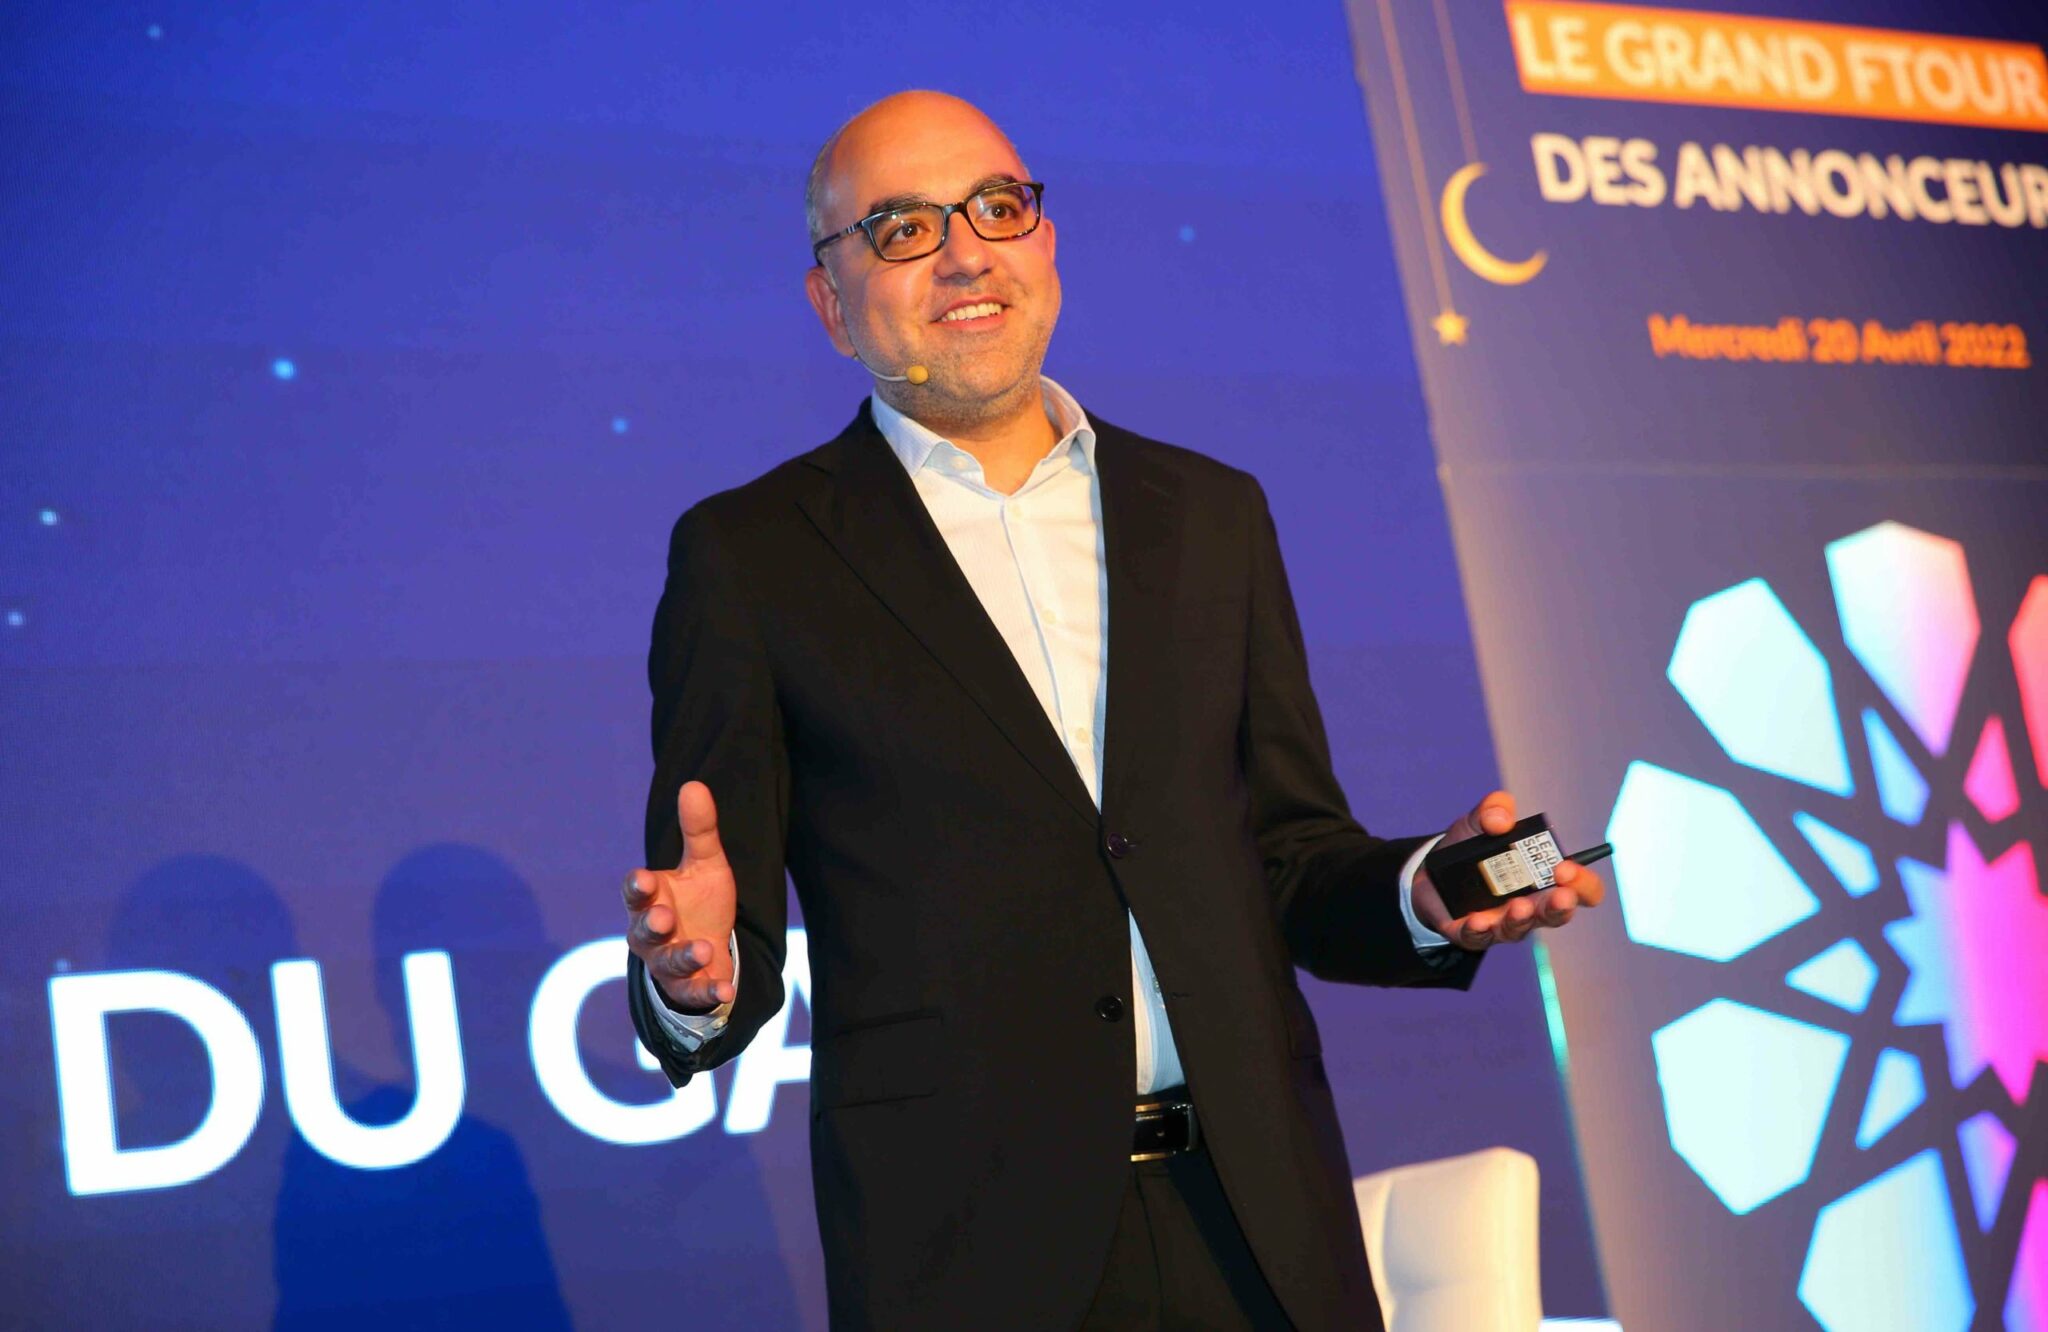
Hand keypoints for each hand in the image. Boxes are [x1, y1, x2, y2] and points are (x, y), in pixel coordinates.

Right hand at [623, 780, 737, 1011]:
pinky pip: (695, 993)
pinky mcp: (688, 989)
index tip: (644, 878)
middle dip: (651, 924)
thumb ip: (700, 830)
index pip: (635, 891)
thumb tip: (693, 784)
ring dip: (683, 956)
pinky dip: (709, 993)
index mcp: (650, 899)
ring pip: (668, 963)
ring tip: (702, 949)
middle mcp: (650, 935)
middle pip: (642, 931)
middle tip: (662, 917)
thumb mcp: (705, 863)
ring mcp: (667, 964)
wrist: (710, 950)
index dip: (637, 886)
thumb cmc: (699, 902)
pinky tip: (727, 990)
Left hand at [1412, 790, 1605, 950]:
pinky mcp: (1473, 933)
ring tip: (1519, 906)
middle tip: (1561, 895)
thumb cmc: (1468, 847)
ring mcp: (1503, 922)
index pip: (1582, 888)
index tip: (1566, 868)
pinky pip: (1479, 936)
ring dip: (1521, 919)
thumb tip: (1501, 820)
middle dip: (1561, 905)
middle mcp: (1531, 904)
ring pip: (1520, 928)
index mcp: (1544, 877)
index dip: (1583, 883)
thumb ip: (1493, 808)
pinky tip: (1478, 920)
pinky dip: (1480, 929)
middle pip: (1557, 914)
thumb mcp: (1478, 821)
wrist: (1428, 872)